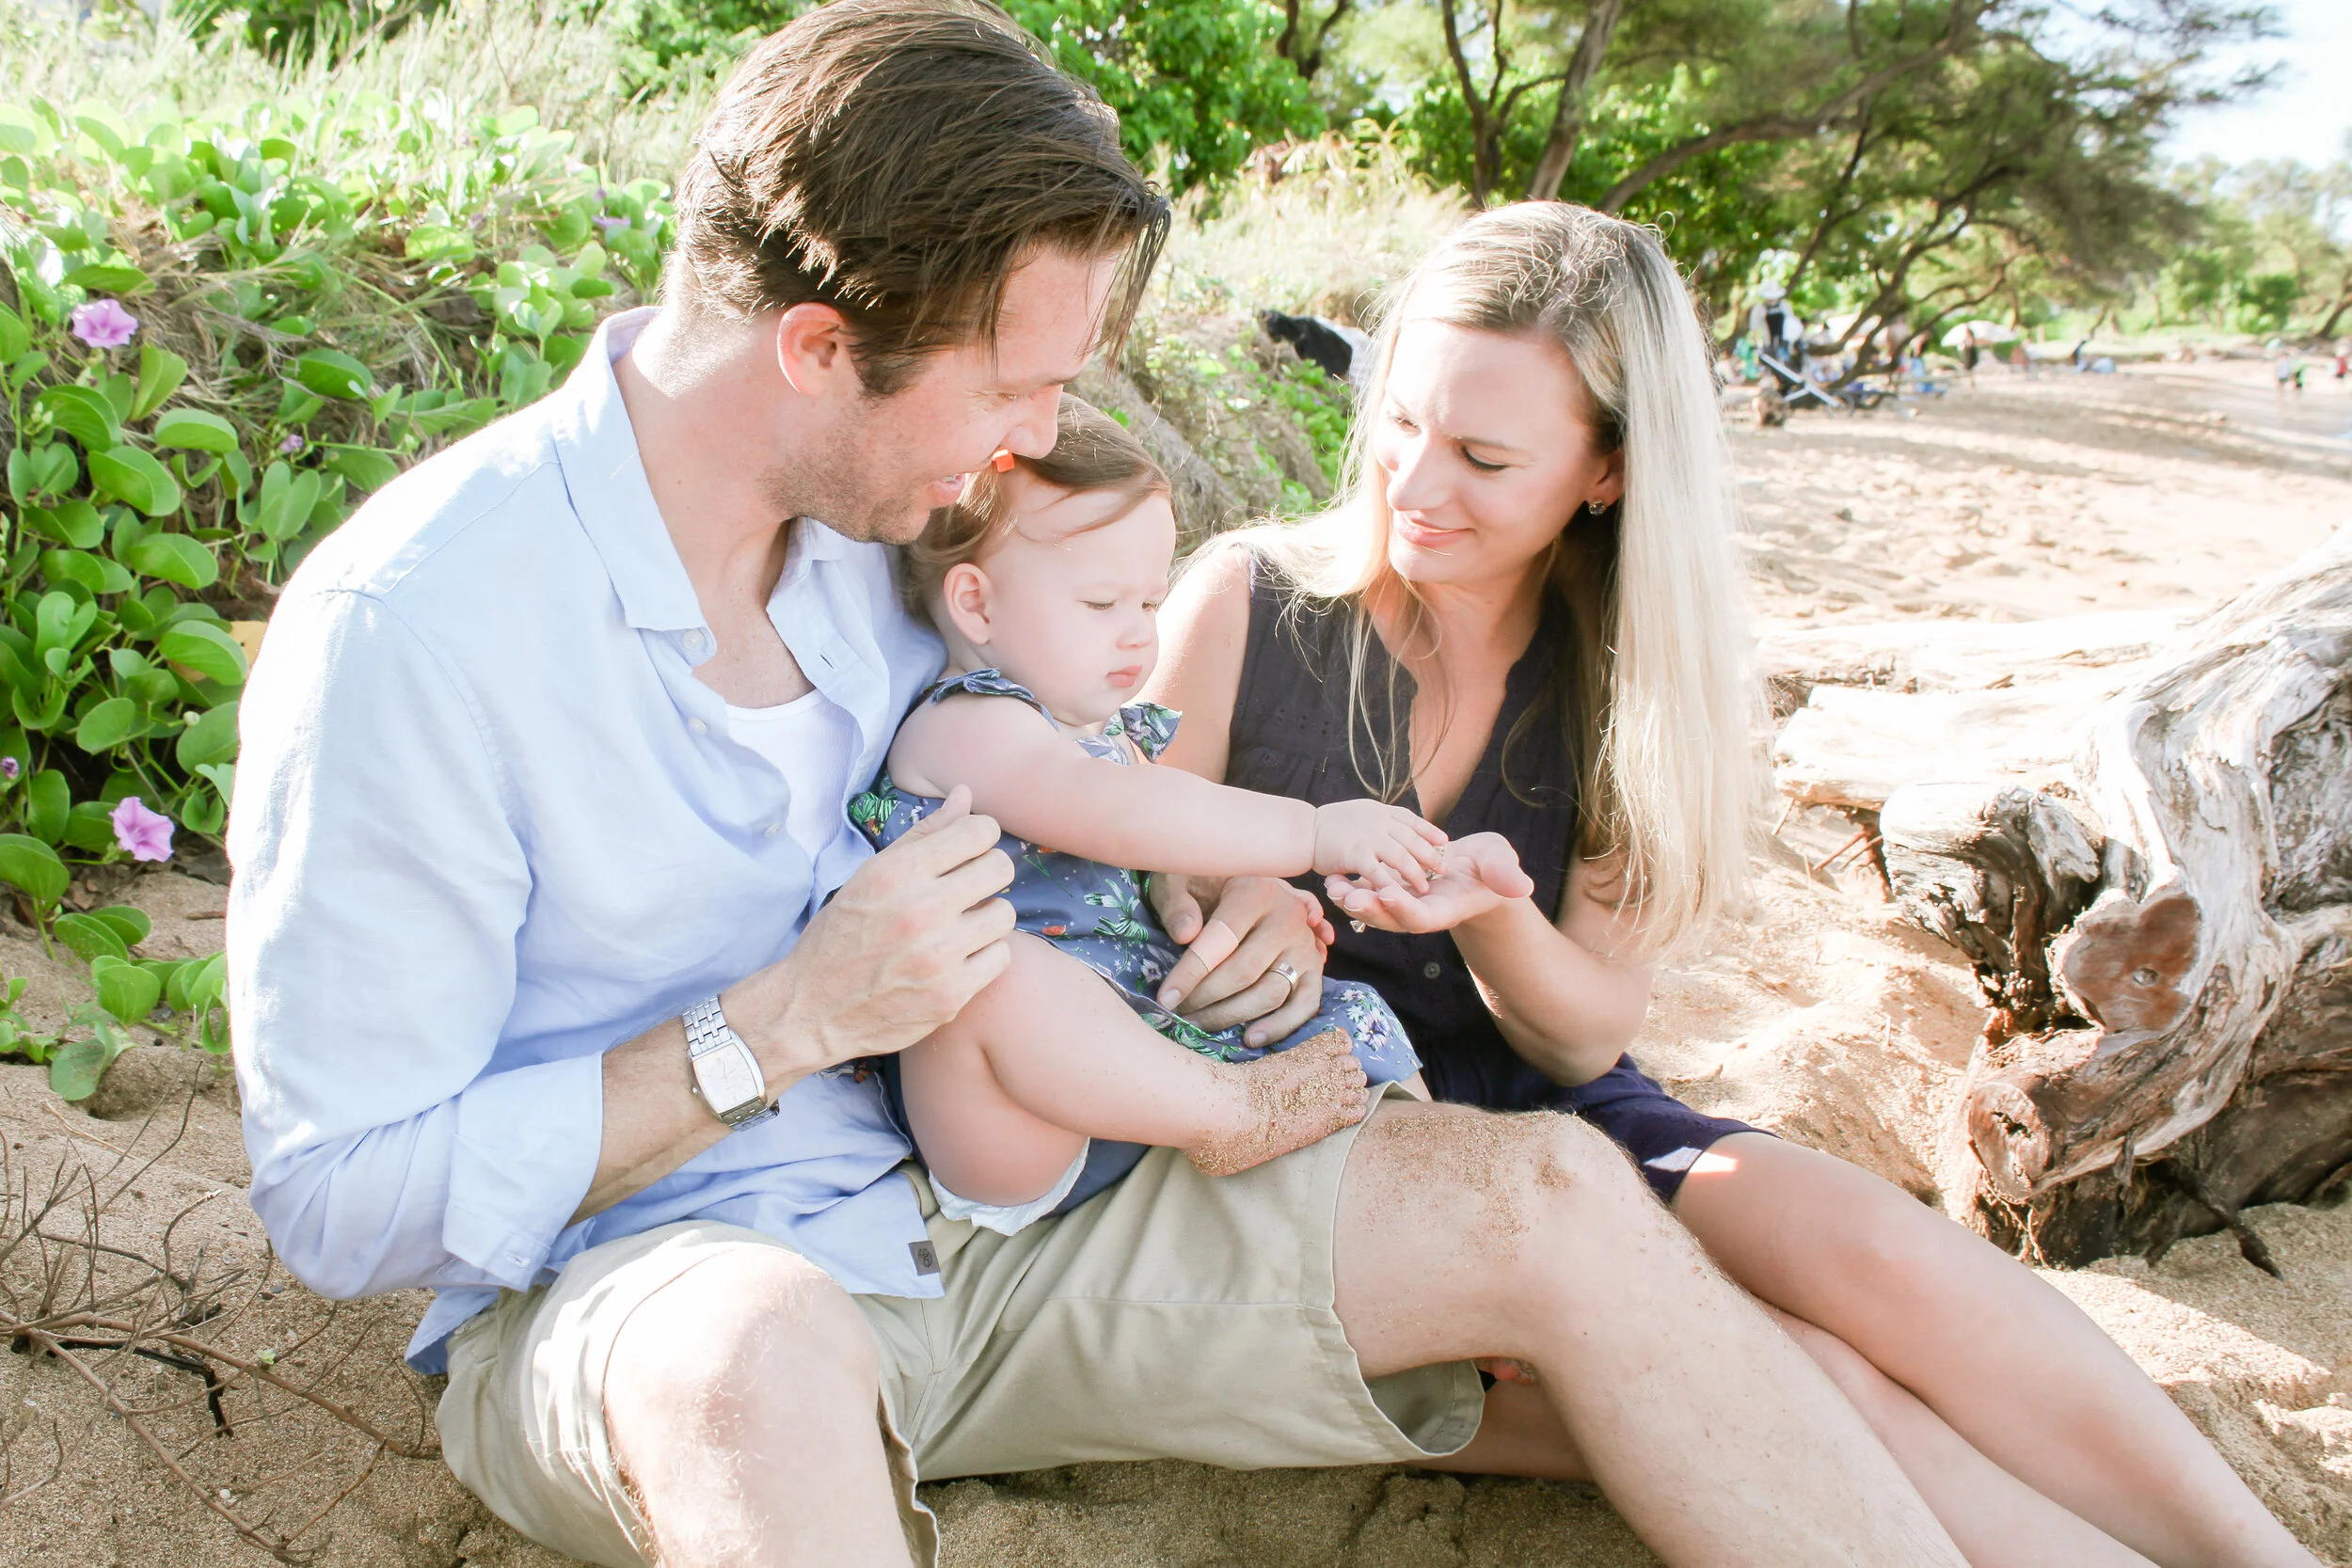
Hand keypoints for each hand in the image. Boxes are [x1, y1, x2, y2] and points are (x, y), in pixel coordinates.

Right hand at [723, 786, 1015, 1080]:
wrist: (812, 1010)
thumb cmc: (841, 937)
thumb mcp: (871, 877)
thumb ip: (923, 835)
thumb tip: (965, 794)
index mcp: (898, 873)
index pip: (979, 831)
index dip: (980, 837)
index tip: (969, 851)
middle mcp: (920, 909)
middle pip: (1000, 868)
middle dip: (987, 874)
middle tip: (967, 889)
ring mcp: (938, 955)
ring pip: (1004, 914)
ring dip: (986, 918)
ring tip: (959, 927)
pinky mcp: (950, 994)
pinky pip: (1001, 957)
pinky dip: (983, 957)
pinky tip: (958, 958)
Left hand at [1148, 873, 1329, 1047]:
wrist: (1244, 880)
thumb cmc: (1205, 883)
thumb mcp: (1181, 879)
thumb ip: (1177, 903)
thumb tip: (1185, 934)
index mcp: (1255, 890)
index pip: (1222, 939)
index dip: (1191, 973)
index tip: (1166, 999)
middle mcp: (1287, 917)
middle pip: (1245, 972)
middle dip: (1205, 999)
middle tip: (1178, 1013)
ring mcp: (1304, 945)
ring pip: (1271, 992)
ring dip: (1232, 1016)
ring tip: (1199, 1025)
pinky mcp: (1314, 967)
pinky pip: (1304, 1004)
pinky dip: (1279, 1026)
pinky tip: (1250, 1038)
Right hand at [1311, 799, 1447, 888]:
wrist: (1302, 830)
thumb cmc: (1327, 825)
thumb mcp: (1359, 813)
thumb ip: (1378, 819)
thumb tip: (1396, 827)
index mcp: (1379, 811)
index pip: (1411, 819)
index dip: (1429, 831)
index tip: (1444, 841)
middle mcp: (1377, 822)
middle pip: (1411, 838)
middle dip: (1430, 854)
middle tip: (1444, 868)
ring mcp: (1368, 837)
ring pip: (1400, 856)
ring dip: (1415, 872)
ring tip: (1425, 885)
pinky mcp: (1356, 855)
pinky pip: (1378, 873)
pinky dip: (1390, 884)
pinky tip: (1399, 895)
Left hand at [1325, 832, 1532, 934]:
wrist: (1474, 868)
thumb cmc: (1491, 867)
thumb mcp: (1500, 865)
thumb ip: (1506, 875)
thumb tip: (1522, 885)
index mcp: (1446, 908)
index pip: (1424, 917)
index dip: (1407, 909)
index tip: (1390, 894)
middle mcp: (1421, 911)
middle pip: (1392, 918)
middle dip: (1370, 909)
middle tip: (1349, 896)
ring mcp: (1404, 903)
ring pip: (1375, 908)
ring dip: (1352, 899)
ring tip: (1333, 885)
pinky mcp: (1392, 890)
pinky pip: (1367, 892)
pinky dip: (1350, 886)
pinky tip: (1332, 874)